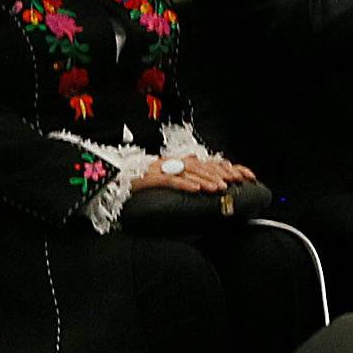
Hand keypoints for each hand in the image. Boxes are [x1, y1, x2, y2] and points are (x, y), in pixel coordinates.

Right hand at [132, 154, 254, 194]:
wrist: (112, 180)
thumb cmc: (137, 182)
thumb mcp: (162, 178)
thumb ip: (180, 178)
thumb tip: (200, 183)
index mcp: (174, 162)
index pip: (205, 163)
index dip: (224, 168)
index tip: (240, 176)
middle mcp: (169, 163)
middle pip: (199, 166)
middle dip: (217, 174)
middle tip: (233, 183)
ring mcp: (160, 170)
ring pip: (187, 173)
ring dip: (204, 180)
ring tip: (218, 188)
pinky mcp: (150, 179)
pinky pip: (170, 180)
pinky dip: (185, 184)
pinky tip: (196, 189)